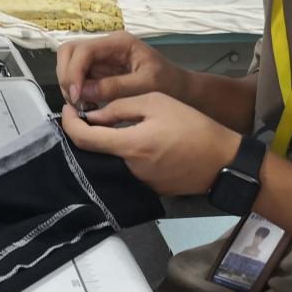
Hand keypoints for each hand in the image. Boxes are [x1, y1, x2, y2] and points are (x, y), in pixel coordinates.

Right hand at [56, 32, 184, 107]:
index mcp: (119, 43)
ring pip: (69, 63)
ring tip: (82, 105)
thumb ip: (115, 87)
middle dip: (67, 76)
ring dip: (69, 84)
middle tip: (77, 101)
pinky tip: (88, 105)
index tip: (77, 96)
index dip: (74, 72)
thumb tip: (83, 92)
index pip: (84, 50)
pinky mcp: (100, 70)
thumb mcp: (146, 86)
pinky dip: (77, 91)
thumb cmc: (169, 84)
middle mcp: (106, 46)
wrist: (181, 89)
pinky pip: (78, 76)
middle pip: (69, 51)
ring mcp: (101, 57)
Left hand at [61, 94, 238, 195]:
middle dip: (89, 132)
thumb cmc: (193, 126)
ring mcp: (139, 183)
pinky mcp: (150, 189)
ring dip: (112, 143)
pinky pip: (129, 170)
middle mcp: (129, 169)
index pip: (83, 139)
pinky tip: (143, 143)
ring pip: (113, 160)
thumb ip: (121, 108)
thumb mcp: (157, 102)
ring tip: (124, 125)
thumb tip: (94, 116)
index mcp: (130, 145)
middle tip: (92, 113)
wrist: (223, 160)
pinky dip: (128, 155)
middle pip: (96, 152)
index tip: (68, 110)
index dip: (68, 123)